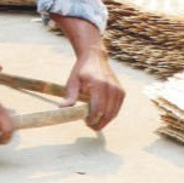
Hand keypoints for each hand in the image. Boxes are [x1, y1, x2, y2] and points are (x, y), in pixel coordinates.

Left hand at [50, 16, 124, 131]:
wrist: (94, 57)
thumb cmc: (81, 70)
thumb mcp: (72, 81)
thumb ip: (69, 96)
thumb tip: (62, 108)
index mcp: (99, 84)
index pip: (98, 109)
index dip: (92, 119)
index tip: (85, 122)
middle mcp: (111, 87)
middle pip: (107, 114)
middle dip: (98, 123)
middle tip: (89, 125)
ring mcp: (118, 90)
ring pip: (113, 113)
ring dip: (104, 121)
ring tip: (93, 120)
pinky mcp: (121, 92)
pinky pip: (116, 109)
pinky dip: (109, 115)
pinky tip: (100, 114)